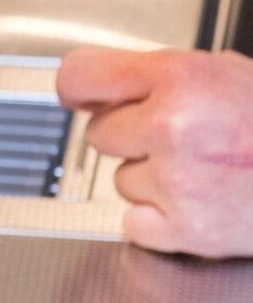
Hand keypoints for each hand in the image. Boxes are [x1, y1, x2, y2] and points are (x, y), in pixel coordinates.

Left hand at [60, 47, 252, 258]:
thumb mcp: (224, 73)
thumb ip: (158, 77)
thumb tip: (95, 90)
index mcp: (180, 77)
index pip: (80, 76)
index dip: (78, 88)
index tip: (80, 96)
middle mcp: (172, 125)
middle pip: (99, 133)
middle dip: (133, 137)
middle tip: (184, 139)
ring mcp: (178, 180)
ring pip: (121, 180)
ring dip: (153, 180)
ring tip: (206, 172)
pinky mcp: (187, 230)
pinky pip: (133, 223)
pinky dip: (159, 222)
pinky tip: (199, 204)